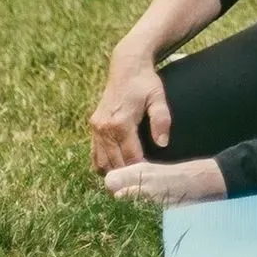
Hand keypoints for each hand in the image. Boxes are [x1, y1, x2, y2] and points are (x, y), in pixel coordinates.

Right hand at [88, 47, 171, 173]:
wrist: (126, 67)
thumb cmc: (146, 83)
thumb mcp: (158, 98)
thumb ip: (161, 120)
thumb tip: (163, 144)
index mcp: (121, 123)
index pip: (131, 156)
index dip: (140, 170)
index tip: (149, 181)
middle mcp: (105, 127)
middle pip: (115, 162)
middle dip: (126, 176)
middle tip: (138, 189)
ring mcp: (96, 127)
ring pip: (102, 160)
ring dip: (113, 172)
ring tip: (126, 184)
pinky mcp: (93, 125)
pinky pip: (94, 152)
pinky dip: (102, 164)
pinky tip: (114, 171)